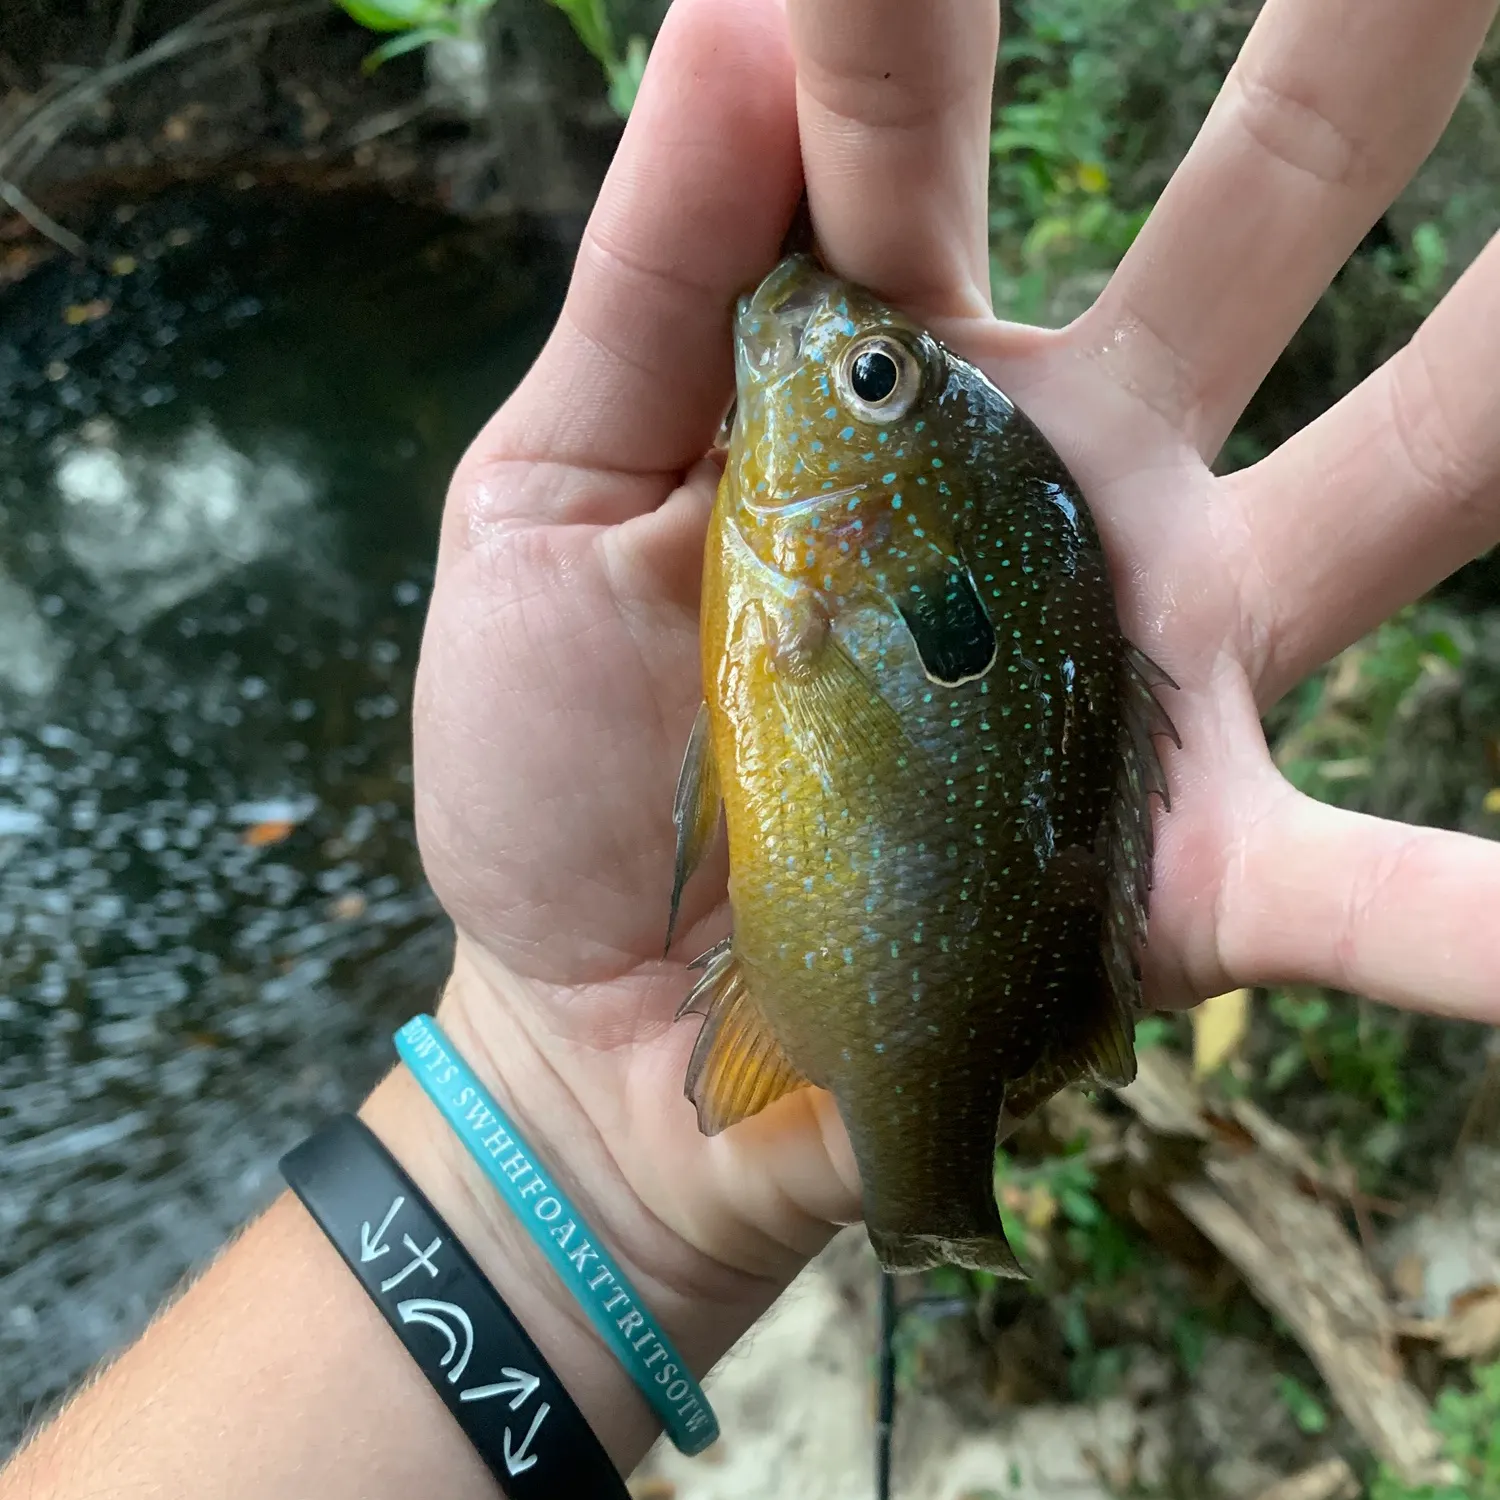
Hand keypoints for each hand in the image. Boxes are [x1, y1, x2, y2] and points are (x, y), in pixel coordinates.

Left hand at [412, 0, 1499, 1325]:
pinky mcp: (1170, 883)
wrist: (596, 1011)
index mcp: (893, 383)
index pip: (915, 131)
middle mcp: (1068, 491)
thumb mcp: (548, 498)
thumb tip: (726, 4)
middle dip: (1359, 56)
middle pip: (1250, 233)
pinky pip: (1366, 890)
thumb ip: (651, 278)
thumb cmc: (558, 750)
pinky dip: (1478, 913)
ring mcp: (1147, 675)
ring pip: (1397, 493)